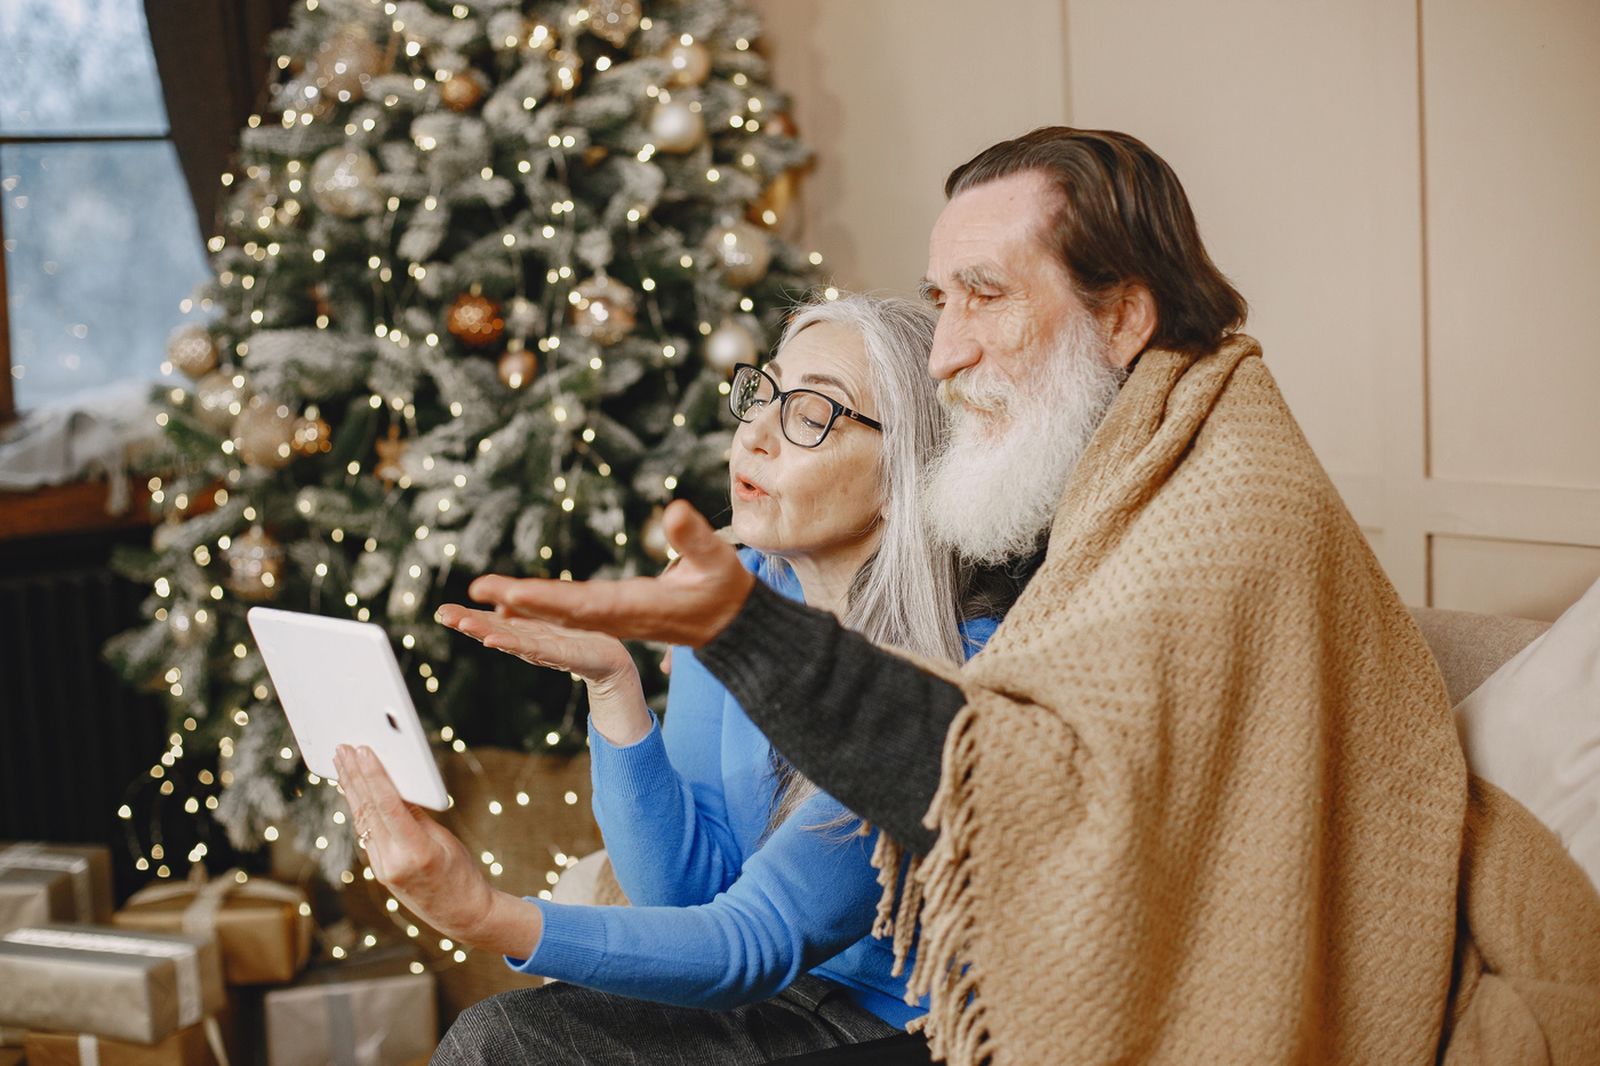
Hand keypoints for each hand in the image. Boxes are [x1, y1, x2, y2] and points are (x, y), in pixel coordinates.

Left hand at [333, 744, 540, 958]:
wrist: (462, 915)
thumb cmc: (462, 874)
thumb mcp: (444, 839)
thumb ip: (416, 814)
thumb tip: (395, 786)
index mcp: (415, 852)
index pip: (387, 806)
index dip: (373, 776)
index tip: (362, 751)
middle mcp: (391, 862)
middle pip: (367, 811)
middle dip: (353, 777)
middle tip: (341, 750)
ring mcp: (381, 868)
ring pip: (361, 821)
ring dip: (350, 790)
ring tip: (341, 763)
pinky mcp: (379, 870)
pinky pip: (366, 833)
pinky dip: (358, 808)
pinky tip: (353, 792)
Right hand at [436, 606, 652, 744]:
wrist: (612, 664)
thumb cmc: (581, 644)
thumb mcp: (549, 628)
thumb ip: (524, 620)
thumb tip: (499, 606)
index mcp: (526, 635)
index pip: (492, 623)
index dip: (468, 618)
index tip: (443, 610)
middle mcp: (529, 644)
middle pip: (493, 631)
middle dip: (468, 623)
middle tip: (443, 614)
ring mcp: (543, 651)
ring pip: (509, 639)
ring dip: (483, 632)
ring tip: (462, 624)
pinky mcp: (562, 654)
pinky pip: (534, 647)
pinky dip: (513, 643)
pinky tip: (493, 638)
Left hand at [468, 500, 754, 647]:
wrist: (731, 627)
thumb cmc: (725, 590)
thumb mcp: (717, 560)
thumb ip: (695, 538)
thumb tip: (674, 509)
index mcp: (635, 607)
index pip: (581, 603)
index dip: (542, 598)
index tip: (507, 592)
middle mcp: (616, 619)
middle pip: (557, 613)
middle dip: (516, 603)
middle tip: (475, 591)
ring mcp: (613, 621)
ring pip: (557, 618)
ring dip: (519, 610)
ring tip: (478, 601)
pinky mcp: (613, 617)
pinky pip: (567, 616)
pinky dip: (538, 610)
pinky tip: (513, 604)